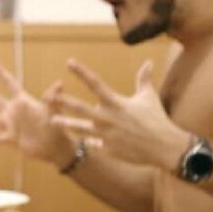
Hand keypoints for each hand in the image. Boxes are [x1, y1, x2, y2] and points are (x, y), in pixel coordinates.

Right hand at [0, 60, 73, 165]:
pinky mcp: (13, 139)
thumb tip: (60, 83)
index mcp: (22, 101)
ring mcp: (13, 125)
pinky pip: (1, 138)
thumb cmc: (57, 127)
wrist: (57, 148)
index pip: (9, 83)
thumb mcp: (53, 111)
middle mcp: (15, 111)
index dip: (0, 73)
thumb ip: (52, 98)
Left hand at [51, 59, 188, 168]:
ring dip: (65, 124)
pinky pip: (93, 145)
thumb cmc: (157, 119)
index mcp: (116, 103)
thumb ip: (143, 79)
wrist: (164, 146)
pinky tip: (86, 141)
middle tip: (48, 96)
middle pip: (81, 108)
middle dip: (64, 102)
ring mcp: (106, 135)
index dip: (82, 72)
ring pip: (80, 128)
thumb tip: (148, 62)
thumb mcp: (149, 97)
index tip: (69, 62)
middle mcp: (108, 118)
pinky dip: (90, 142)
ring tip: (51, 120)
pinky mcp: (108, 149)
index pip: (95, 83)